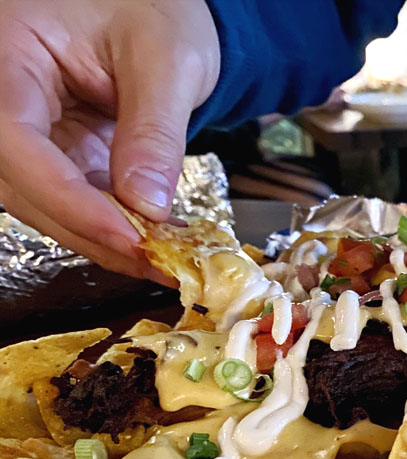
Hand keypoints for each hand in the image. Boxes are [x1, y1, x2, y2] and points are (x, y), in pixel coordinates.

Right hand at [0, 0, 219, 283]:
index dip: (66, 197)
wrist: (159, 7)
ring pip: (43, 202)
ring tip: (163, 260)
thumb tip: (147, 205)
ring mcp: (29, 129)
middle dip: (89, 230)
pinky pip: (72, 200)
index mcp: (10, 51)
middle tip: (155, 261)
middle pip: (22, 183)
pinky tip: (156, 244)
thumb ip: (154, 131)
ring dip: (102, 239)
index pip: (15, 140)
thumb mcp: (167, 59)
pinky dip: (112, 226)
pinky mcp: (56, 152)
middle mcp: (5, 96)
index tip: (125, 234)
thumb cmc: (156, 9)